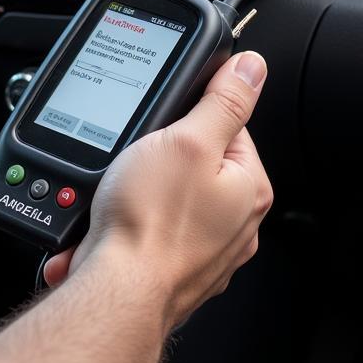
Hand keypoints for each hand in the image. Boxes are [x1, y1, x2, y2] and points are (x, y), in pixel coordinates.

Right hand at [43, 51, 272, 330]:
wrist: (115, 293)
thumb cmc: (150, 225)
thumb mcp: (187, 140)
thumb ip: (224, 101)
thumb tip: (252, 68)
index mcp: (249, 188)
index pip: (227, 126)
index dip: (188, 118)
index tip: (162, 126)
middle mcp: (236, 224)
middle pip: (193, 163)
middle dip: (155, 159)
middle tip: (133, 164)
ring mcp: (204, 252)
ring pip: (165, 200)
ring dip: (135, 196)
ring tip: (117, 199)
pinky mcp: (171, 271)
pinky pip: (147, 234)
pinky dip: (126, 229)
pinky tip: (110, 227)